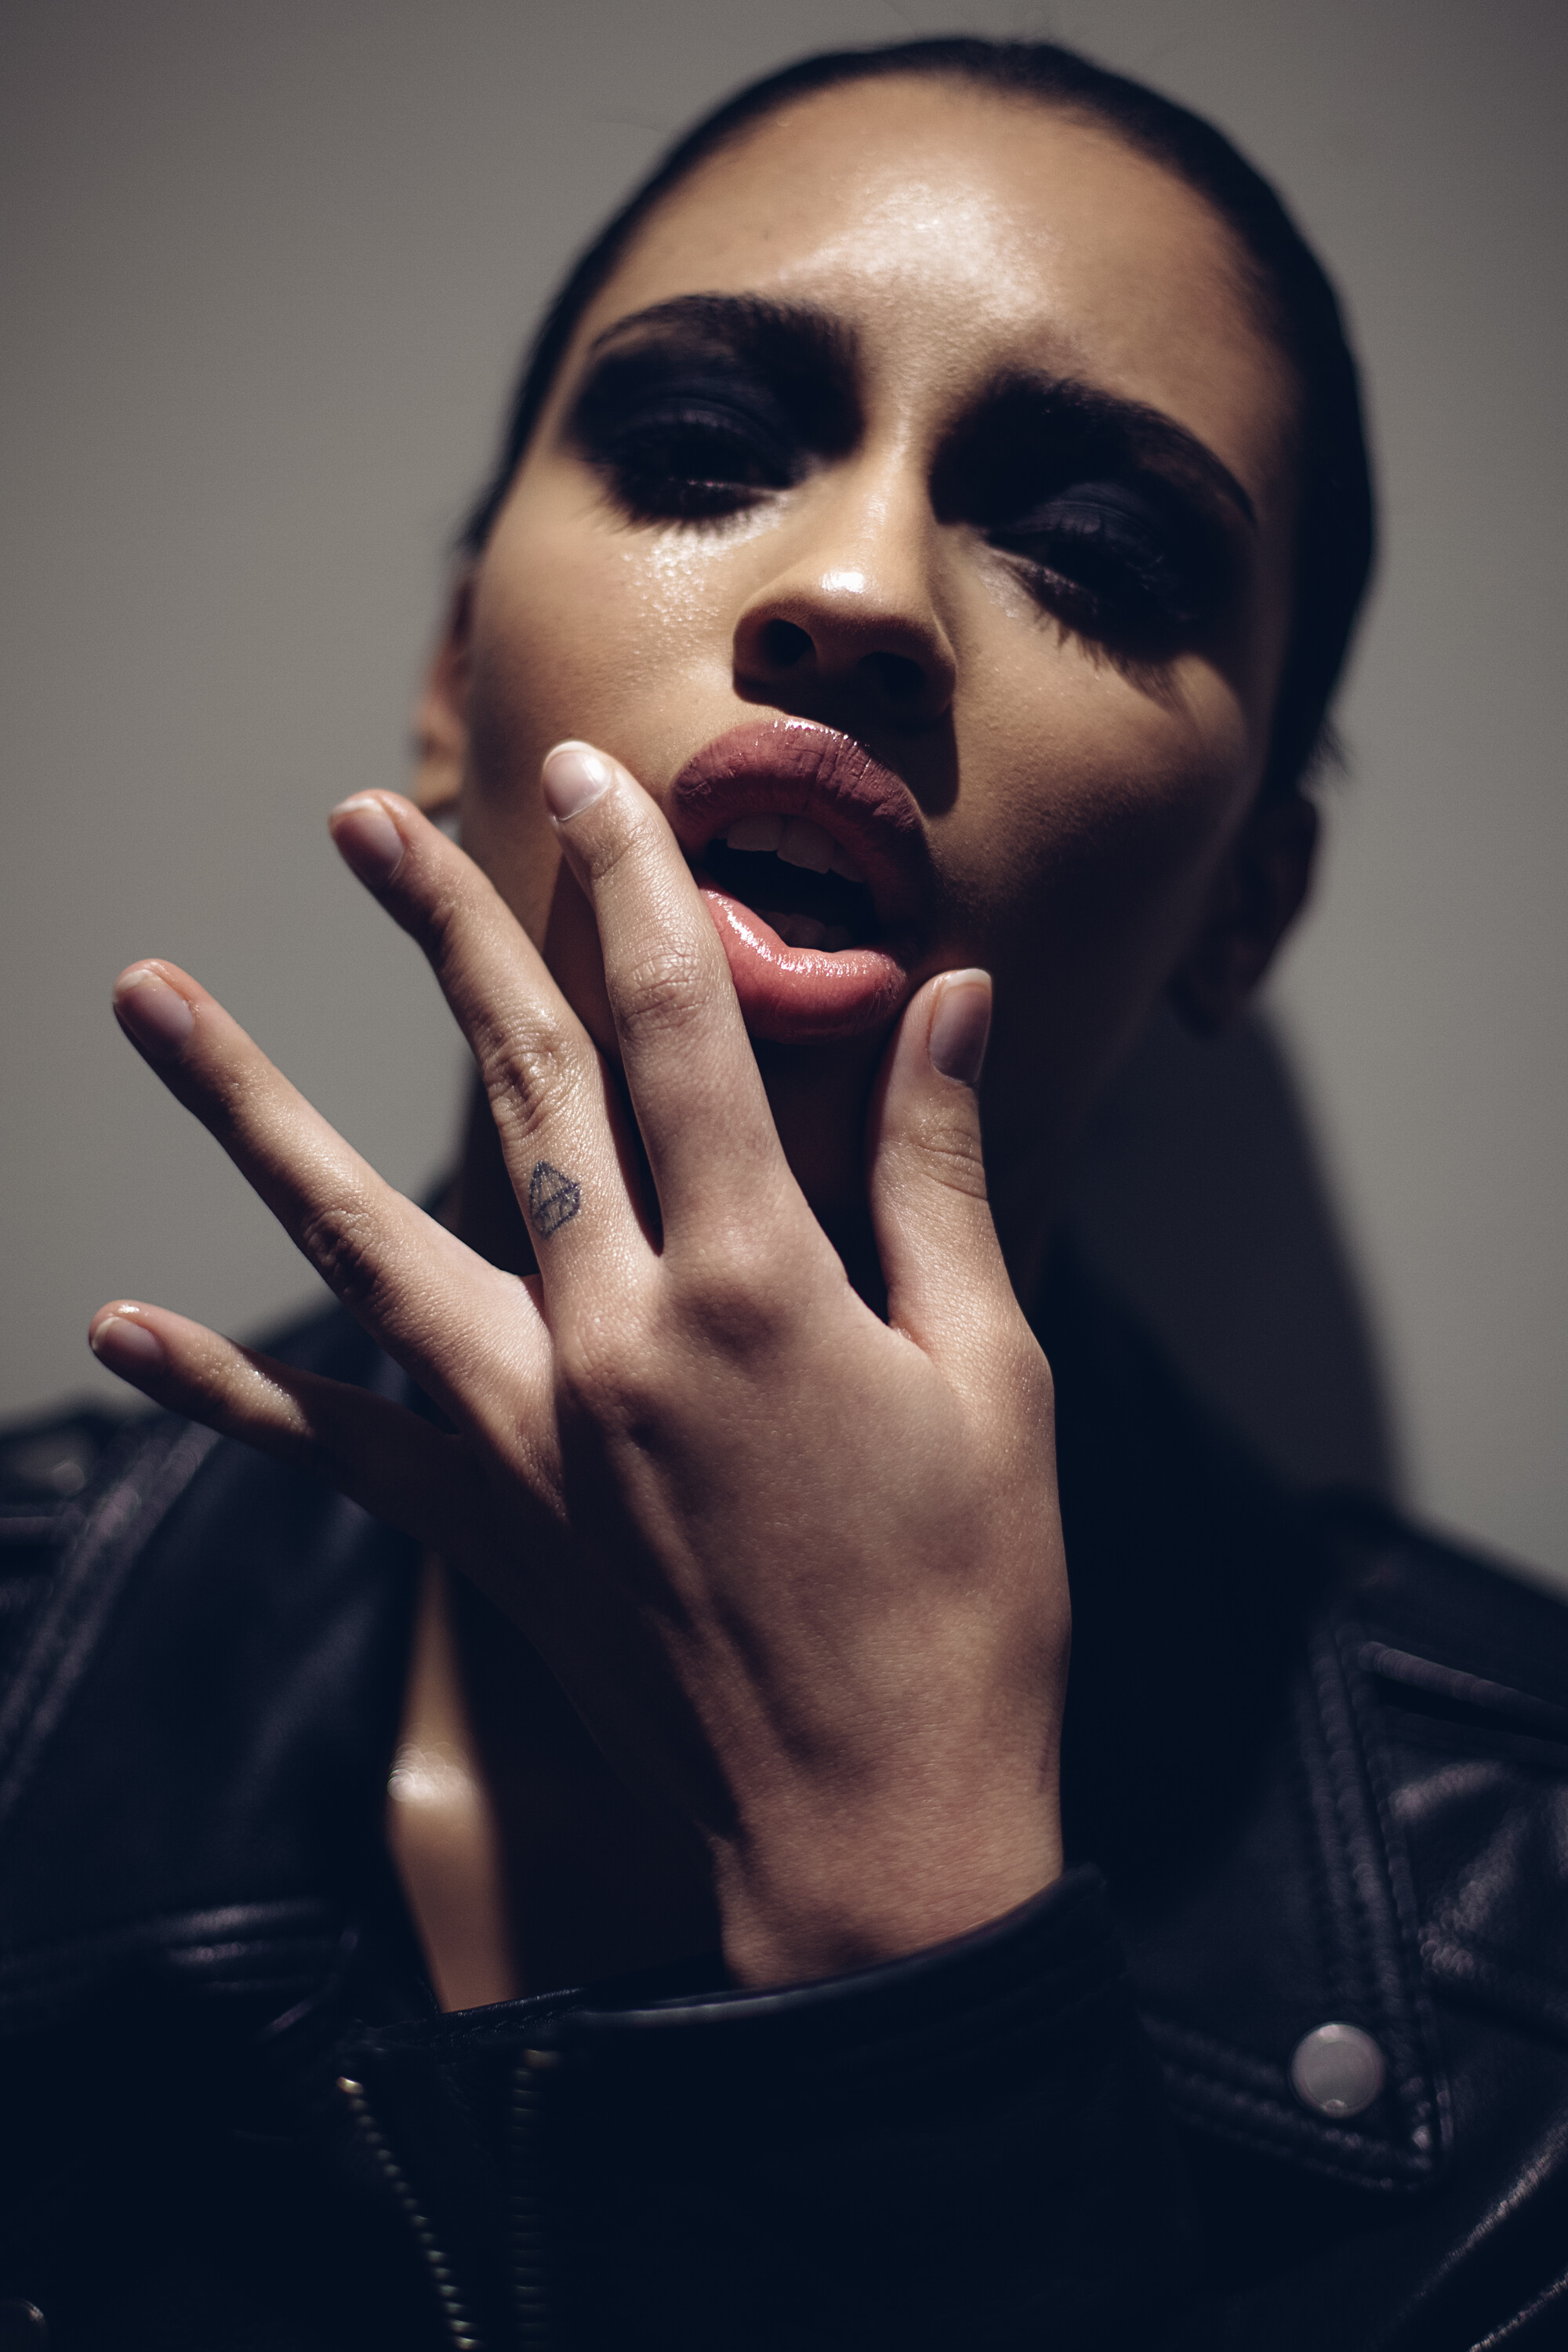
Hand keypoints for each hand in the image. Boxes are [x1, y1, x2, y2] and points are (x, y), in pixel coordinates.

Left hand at [90, 744, 1069, 1985]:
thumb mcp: (992, 1374)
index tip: (589, 774)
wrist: (874, 1840)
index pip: (681, 1024)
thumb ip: (940, 1175)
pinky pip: (332, 1438)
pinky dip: (224, 1384)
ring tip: (151, 998)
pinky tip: (118, 1331)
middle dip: (447, 933)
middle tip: (367, 819)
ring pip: (363, 1232)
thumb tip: (956, 1004)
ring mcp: (527, 1431)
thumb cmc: (967, 1606)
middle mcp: (610, 1334)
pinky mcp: (488, 1524)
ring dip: (255, 1107)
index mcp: (752, 1282)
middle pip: (515, 1086)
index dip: (635, 881)